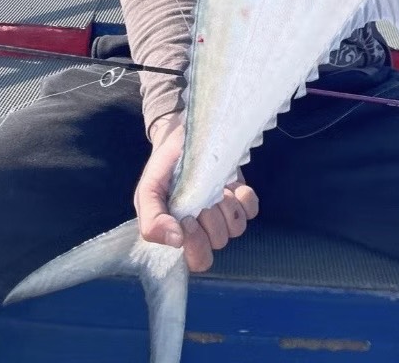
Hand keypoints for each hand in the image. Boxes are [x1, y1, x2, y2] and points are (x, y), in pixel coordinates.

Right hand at [134, 117, 258, 271]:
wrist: (180, 138)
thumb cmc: (162, 168)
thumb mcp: (147, 190)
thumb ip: (151, 219)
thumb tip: (175, 241)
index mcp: (182, 236)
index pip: (198, 261)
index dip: (196, 244)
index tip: (187, 218)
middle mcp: (206, 229)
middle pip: (218, 243)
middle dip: (212, 222)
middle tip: (202, 201)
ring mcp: (226, 213)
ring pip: (236, 227)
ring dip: (225, 206)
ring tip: (214, 188)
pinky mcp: (241, 197)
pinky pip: (251, 209)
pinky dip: (243, 197)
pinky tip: (230, 185)